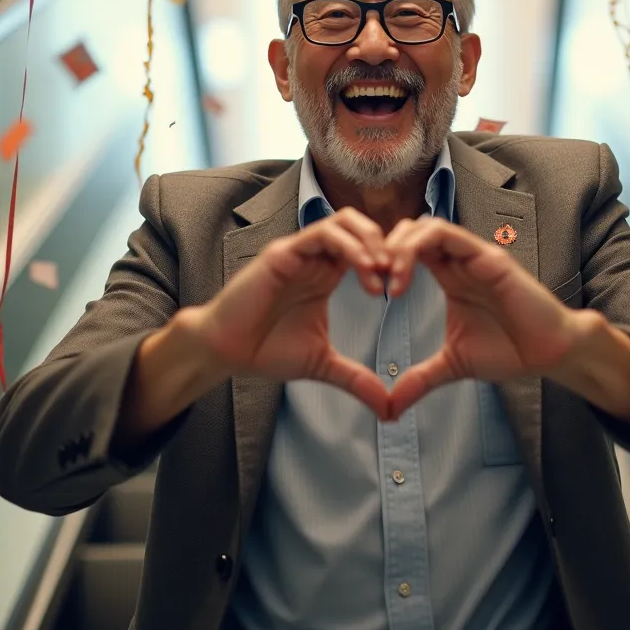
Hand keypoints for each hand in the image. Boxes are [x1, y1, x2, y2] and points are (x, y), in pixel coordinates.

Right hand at [192, 207, 393, 418]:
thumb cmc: (266, 350)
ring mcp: (299, 250)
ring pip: (343, 221)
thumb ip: (356, 379)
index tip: (403, 287)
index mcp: (326, 272)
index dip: (390, 258)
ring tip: (383, 272)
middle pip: (359, 223)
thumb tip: (387, 408)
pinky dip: (349, 247)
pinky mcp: (283, 252)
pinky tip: (365, 271)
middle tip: (398, 274)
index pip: (366, 245)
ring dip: (370, 241)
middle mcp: (314, 256)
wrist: (226, 351)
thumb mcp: (322, 364)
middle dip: (385, 243)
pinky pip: (321, 234)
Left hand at [382, 216, 586, 417]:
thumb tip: (391, 408)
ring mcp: (473, 254)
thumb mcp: (453, 365)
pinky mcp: (488, 257)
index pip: (408, 248)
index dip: (382, 260)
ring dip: (397, 246)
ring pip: (425, 226)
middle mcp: (459, 258)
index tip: (367, 289)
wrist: (548, 354)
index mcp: (449, 274)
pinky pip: (447, 235)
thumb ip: (421, 379)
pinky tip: (402, 280)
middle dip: (382, 248)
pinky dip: (416, 249)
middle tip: (369, 280)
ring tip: (384, 278)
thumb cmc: (510, 351)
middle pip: (410, 229)